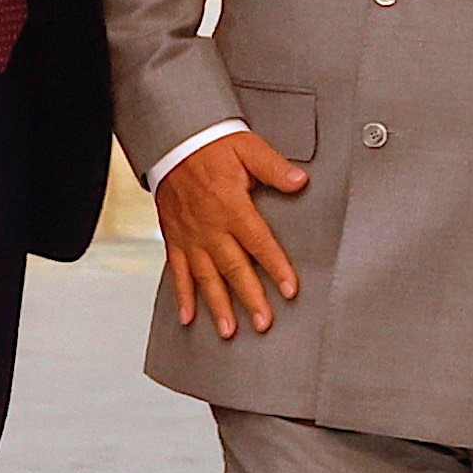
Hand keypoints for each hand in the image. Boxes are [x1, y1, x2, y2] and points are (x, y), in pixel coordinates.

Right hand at [153, 130, 306, 339]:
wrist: (172, 141)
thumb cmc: (210, 145)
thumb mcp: (248, 148)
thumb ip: (274, 167)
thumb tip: (300, 181)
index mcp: (231, 206)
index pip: (258, 242)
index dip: (275, 266)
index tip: (289, 289)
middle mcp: (210, 226)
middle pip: (233, 267)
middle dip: (250, 298)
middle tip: (264, 323)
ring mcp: (190, 236)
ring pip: (206, 276)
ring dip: (218, 305)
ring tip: (229, 331)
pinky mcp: (175, 238)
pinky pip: (177, 271)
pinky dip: (183, 295)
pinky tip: (189, 317)